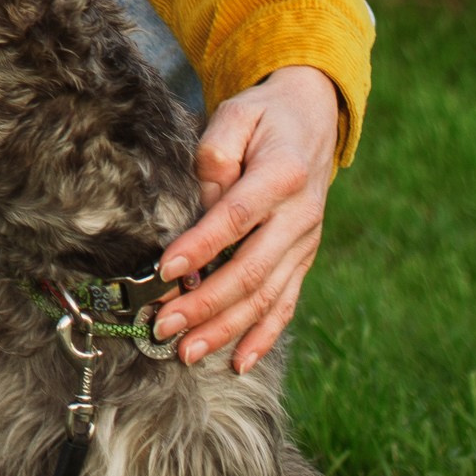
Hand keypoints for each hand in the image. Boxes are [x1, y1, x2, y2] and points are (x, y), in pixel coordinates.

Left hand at [152, 66, 341, 378]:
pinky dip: (264, 336)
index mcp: (283, 175)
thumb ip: (216, 152)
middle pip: (251, 270)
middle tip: (162, 326)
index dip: (202, 246)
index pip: (237, 217)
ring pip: (266, 297)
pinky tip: (239, 361)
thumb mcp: (237, 113)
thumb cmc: (265, 117)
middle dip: (205, 304)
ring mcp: (304, 243)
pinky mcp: (302, 259)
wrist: (313, 118)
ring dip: (226, 329)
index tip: (166, 270)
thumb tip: (204, 199)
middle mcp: (300, 216)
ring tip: (186, 352)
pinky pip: (286, 304)